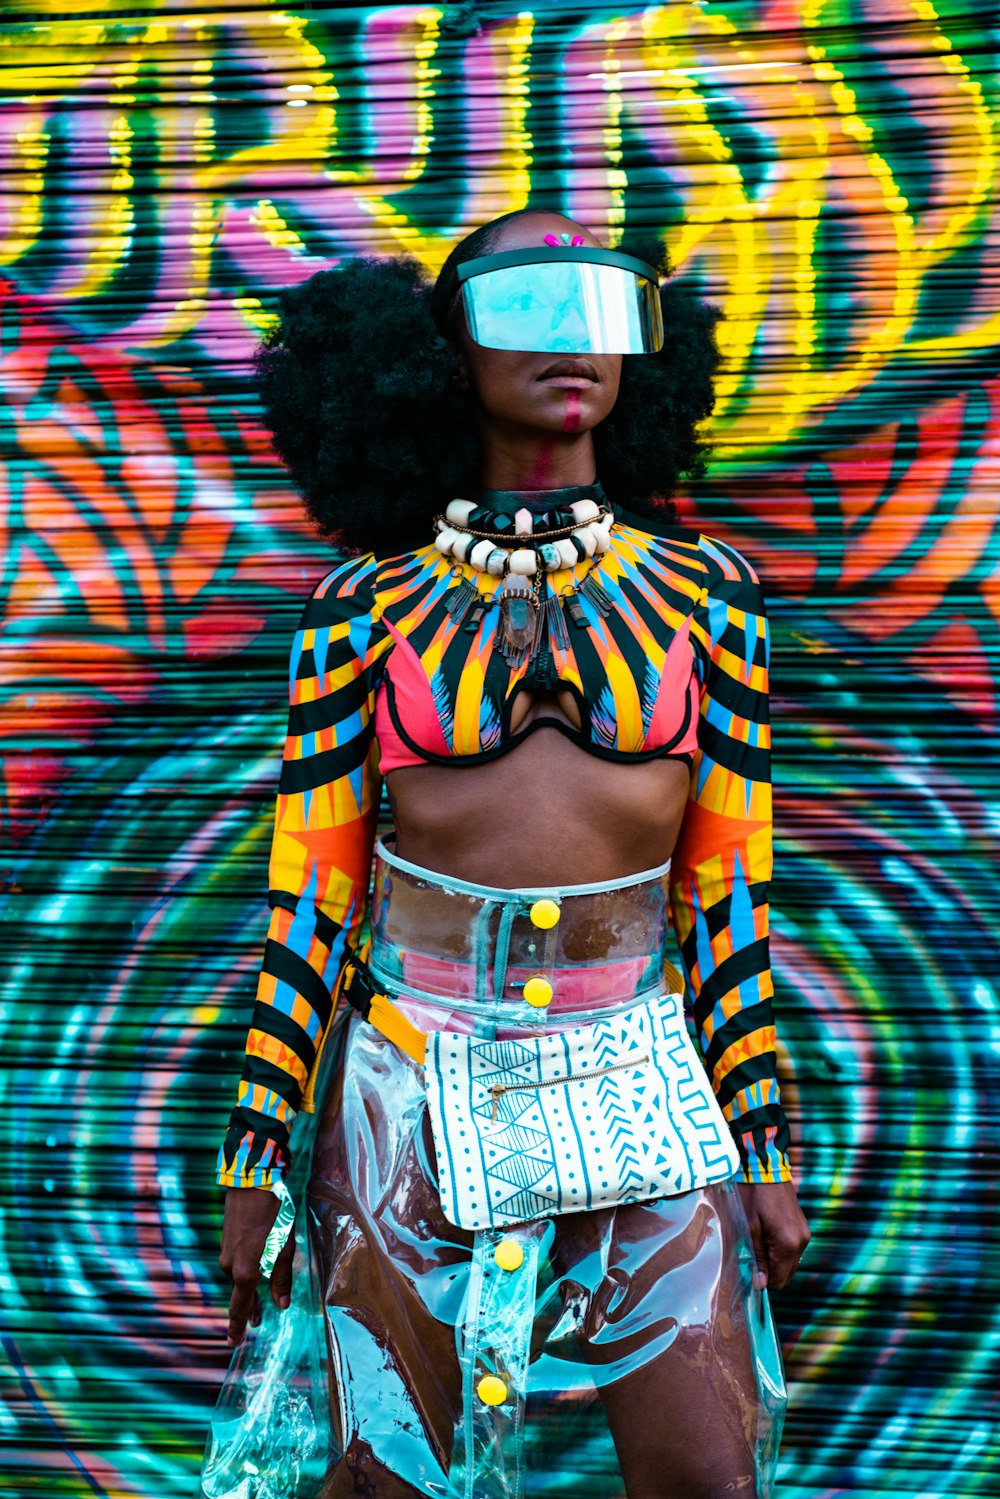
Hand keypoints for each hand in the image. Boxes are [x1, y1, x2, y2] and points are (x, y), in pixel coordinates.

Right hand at [219, 1186, 294, 1345]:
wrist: (252, 1182)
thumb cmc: (274, 1214)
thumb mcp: (285, 1247)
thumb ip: (282, 1277)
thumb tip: (282, 1305)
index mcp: (246, 1271)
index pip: (240, 1307)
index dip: (237, 1326)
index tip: (233, 1343)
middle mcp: (231, 1266)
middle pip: (240, 1294)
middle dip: (249, 1309)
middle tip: (258, 1322)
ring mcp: (226, 1252)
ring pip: (238, 1278)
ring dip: (247, 1290)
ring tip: (259, 1301)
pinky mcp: (226, 1240)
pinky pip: (235, 1264)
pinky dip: (244, 1273)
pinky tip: (254, 1270)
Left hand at [737, 1179, 809, 1290]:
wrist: (765, 1167)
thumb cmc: (752, 1196)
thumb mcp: (749, 1228)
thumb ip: (757, 1258)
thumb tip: (761, 1284)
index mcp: (788, 1245)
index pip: (779, 1280)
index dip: (764, 1281)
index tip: (750, 1272)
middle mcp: (801, 1242)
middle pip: (787, 1274)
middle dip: (770, 1272)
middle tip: (751, 1257)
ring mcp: (804, 1234)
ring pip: (791, 1262)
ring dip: (775, 1260)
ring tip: (758, 1243)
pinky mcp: (803, 1227)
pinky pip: (793, 1249)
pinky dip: (781, 1250)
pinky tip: (768, 1236)